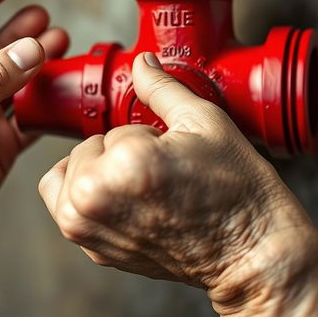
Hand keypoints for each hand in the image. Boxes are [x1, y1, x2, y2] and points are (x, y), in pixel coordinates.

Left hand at [39, 51, 317, 310]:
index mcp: (121, 166)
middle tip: (158, 173)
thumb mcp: (204, 122)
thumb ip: (160, 87)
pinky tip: (128, 205)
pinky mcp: (92, 251)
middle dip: (117, 155)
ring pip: (69, 176)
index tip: (167, 155)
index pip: (112, 130)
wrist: (249, 253)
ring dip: (97, 174)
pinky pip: (68, 208)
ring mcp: (88, 231)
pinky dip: (89, 199)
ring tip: (141, 188)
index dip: (143, 137)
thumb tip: (141, 63)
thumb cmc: (236, 193)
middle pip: (86, 151)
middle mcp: (93, 202)